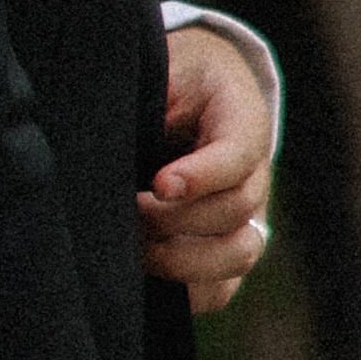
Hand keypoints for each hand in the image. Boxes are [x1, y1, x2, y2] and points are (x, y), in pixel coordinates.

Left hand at [140, 22, 275, 314]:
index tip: (158, 184)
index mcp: (241, 117)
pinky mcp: (228, 251)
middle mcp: (256, 172)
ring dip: (184, 260)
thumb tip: (104, 132)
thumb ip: (150, 95)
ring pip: (240, 253)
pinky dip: (185, 290)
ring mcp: (249, 216)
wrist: (193, 98)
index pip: (238, 153)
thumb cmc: (170, 81)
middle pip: (237, 208)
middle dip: (177, 218)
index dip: (202, 175)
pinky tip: (145, 273)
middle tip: (131, 209)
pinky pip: (221, 288)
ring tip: (136, 248)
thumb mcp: (162, 69)